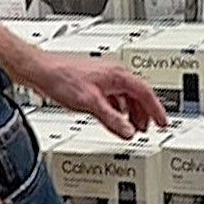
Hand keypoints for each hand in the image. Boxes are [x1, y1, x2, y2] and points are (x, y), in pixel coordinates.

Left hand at [37, 54, 168, 139]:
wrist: (41, 70)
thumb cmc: (62, 79)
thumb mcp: (91, 104)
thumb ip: (112, 119)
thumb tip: (129, 132)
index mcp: (117, 75)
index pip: (146, 92)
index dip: (156, 109)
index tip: (163, 122)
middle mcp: (112, 73)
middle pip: (138, 94)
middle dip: (145, 113)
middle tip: (148, 128)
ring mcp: (102, 77)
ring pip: (125, 96)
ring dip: (131, 112)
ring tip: (133, 127)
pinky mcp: (92, 83)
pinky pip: (113, 97)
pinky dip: (117, 109)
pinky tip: (112, 118)